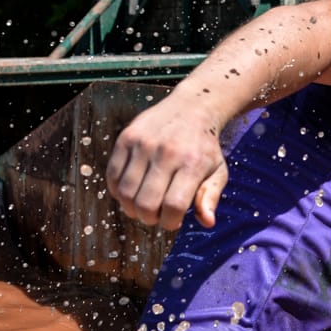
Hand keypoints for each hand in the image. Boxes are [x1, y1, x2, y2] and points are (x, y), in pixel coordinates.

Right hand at [105, 101, 228, 230]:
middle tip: (154, 215)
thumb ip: (211, 197)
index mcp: (192, 163)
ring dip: (131, 208)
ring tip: (142, 205)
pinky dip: (118, 191)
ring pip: (125, 192)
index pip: (174, 206)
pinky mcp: (126, 138)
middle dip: (149, 219)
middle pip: (146, 203)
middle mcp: (167, 152)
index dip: (169, 222)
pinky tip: (131, 190)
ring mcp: (144, 144)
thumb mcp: (218, 171)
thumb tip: (208, 223)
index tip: (172, 221)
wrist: (191, 107)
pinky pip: (113, 176)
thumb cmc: (205, 147)